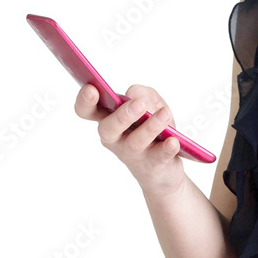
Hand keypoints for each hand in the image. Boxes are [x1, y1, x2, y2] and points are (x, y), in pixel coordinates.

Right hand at [73, 83, 187, 198]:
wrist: (164, 168)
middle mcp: (115, 138)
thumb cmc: (150, 127)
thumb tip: (138, 97)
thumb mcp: (149, 103)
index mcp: (108, 119)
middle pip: (108, 129)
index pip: (87, 110)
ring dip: (150, 127)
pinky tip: (172, 142)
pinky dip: (166, 149)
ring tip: (165, 114)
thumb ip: (142, 93)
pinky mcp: (153, 165)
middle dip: (121, 116)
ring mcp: (133, 154)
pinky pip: (158, 157)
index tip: (92, 89)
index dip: (84, 100)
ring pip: (135, 142)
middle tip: (138, 105)